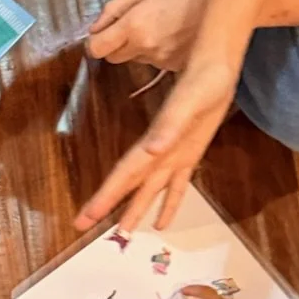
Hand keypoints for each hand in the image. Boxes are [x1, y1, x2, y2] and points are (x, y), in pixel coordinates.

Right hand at [74, 54, 241, 232]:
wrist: (216, 66)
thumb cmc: (205, 80)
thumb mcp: (190, 101)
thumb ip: (169, 125)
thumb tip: (150, 149)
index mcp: (152, 143)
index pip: (123, 174)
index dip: (105, 196)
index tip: (85, 216)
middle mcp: (157, 153)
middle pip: (127, 184)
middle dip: (106, 205)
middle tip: (81, 225)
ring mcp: (173, 155)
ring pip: (149, 189)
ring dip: (135, 209)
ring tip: (123, 232)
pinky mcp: (189, 154)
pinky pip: (177, 184)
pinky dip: (169, 203)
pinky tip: (162, 221)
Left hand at [86, 0, 206, 72]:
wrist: (223, 4)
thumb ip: (114, 10)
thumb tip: (93, 29)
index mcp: (134, 25)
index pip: (97, 49)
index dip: (95, 42)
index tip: (101, 36)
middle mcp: (145, 47)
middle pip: (113, 58)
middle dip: (116, 45)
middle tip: (133, 26)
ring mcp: (161, 60)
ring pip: (135, 59)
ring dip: (139, 47)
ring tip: (160, 27)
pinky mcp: (175, 68)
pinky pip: (155, 63)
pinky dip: (158, 52)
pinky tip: (172, 36)